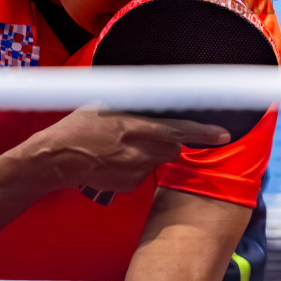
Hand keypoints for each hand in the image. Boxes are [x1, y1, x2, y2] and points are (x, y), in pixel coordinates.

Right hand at [22, 110, 230, 195]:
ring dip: (150, 151)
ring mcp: (135, 171)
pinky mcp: (130, 185)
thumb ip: (133, 104)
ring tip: (123, 145)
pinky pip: (144, 172)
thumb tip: (153, 95)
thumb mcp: (106, 105)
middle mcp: (139, 151)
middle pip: (172, 146)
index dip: (204, 133)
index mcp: (135, 127)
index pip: (178, 130)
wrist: (57, 160)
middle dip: (169, 139)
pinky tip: (116, 159)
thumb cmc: (79, 126)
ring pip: (158, 159)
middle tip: (149, 133)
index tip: (224, 134)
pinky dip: (137, 165)